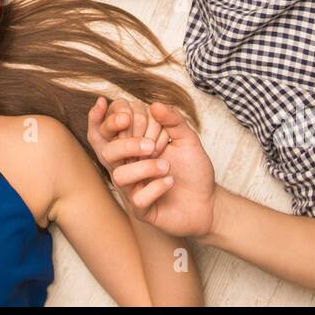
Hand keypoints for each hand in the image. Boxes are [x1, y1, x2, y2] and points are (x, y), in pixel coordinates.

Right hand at [88, 98, 215, 237]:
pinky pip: (138, 199)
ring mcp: (132, 189)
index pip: (106, 130)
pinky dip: (156, 187)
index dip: (105, 119)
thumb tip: (155, 105)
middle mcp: (128, 166)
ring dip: (145, 167)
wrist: (209, 202)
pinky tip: (170, 182)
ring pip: (119, 176)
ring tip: (167, 166)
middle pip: (106, 152)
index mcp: (132, 147)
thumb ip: (173, 120)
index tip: (120, 113)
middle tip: (152, 145)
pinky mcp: (142, 210)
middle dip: (127, 144)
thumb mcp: (187, 139)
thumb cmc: (193, 169)